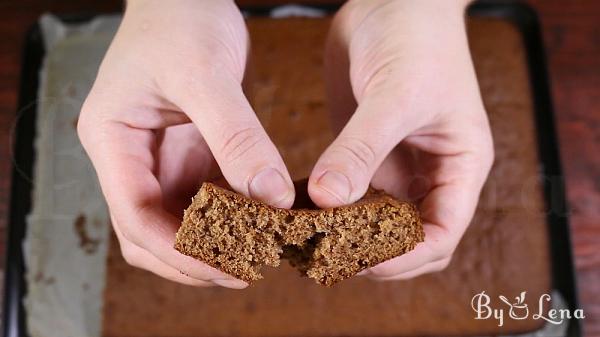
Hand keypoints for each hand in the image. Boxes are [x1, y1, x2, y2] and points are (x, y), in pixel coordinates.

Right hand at [78, 0, 293, 287]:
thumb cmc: (179, 19)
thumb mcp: (206, 74)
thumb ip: (236, 136)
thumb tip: (268, 196)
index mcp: (112, 139)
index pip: (133, 213)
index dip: (176, 250)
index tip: (223, 267)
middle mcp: (129, 157)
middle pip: (147, 232)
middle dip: (191, 259)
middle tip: (243, 273)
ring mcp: (157, 159)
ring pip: (175, 223)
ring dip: (210, 245)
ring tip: (255, 257)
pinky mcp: (186, 155)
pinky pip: (202, 200)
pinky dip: (227, 219)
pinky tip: (256, 225)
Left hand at [309, 0, 492, 279]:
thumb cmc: (416, 36)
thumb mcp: (394, 95)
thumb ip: (361, 149)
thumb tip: (328, 199)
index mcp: (460, 164)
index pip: (442, 233)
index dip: (406, 257)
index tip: (362, 262)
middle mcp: (431, 171)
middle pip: (409, 237)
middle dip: (375, 253)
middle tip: (328, 257)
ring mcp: (396, 162)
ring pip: (376, 220)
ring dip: (348, 234)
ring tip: (309, 240)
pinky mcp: (365, 151)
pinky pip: (350, 192)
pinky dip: (330, 206)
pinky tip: (302, 208)